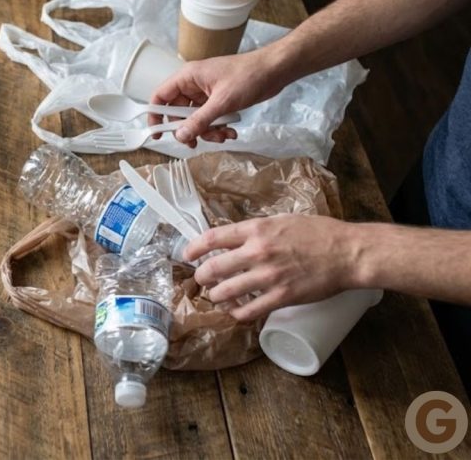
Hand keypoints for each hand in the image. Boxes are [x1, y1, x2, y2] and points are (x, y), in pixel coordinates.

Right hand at [149, 47, 291, 146]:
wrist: (275, 70)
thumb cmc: (249, 76)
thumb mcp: (222, 102)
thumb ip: (200, 120)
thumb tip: (181, 136)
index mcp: (188, 77)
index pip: (160, 97)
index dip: (155, 115)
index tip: (157, 133)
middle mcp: (194, 85)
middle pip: (178, 113)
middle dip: (189, 129)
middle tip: (196, 141)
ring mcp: (206, 93)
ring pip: (195, 119)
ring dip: (207, 131)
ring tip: (223, 136)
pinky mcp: (218, 100)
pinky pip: (210, 118)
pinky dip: (218, 128)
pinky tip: (230, 131)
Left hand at [184, 215, 362, 320]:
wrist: (348, 252)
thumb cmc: (318, 233)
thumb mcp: (281, 221)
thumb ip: (257, 230)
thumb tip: (234, 238)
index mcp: (256, 230)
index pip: (212, 238)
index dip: (193, 248)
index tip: (187, 254)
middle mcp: (258, 252)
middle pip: (212, 268)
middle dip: (201, 277)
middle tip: (202, 280)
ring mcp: (268, 276)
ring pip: (225, 292)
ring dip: (216, 297)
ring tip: (217, 297)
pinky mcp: (281, 297)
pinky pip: (249, 311)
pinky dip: (237, 314)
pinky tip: (236, 312)